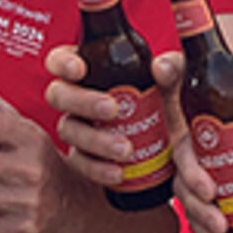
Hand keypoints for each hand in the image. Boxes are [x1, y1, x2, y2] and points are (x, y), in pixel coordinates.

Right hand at [42, 44, 184, 187]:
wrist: (174, 148)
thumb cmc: (164, 105)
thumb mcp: (173, 85)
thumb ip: (172, 69)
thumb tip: (161, 66)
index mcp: (92, 71)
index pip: (61, 59)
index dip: (63, 62)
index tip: (80, 70)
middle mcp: (77, 97)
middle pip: (58, 94)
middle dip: (83, 101)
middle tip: (112, 109)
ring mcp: (77, 128)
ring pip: (68, 130)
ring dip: (95, 139)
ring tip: (125, 149)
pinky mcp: (83, 157)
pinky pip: (80, 163)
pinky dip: (97, 168)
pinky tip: (117, 172)